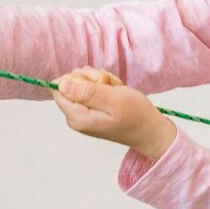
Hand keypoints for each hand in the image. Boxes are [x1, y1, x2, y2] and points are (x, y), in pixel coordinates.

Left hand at [56, 67, 173, 158]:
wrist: (150, 130)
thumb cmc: (137, 116)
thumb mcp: (113, 100)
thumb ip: (87, 92)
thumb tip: (61, 84)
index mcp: (77, 117)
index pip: (59, 87)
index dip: (77, 78)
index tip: (98, 83)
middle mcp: (75, 117)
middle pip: (69, 83)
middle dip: (91, 78)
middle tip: (109, 87)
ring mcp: (82, 113)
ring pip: (81, 82)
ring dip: (100, 81)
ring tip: (115, 91)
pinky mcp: (90, 110)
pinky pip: (90, 88)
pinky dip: (104, 85)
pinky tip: (115, 93)